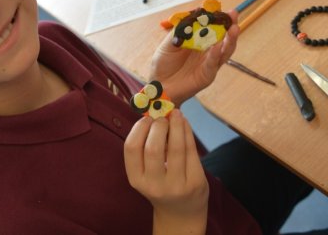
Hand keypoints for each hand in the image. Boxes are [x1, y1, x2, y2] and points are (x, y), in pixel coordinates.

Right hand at [124, 110, 207, 233]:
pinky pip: (191, 151)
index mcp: (137, 179)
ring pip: (176, 147)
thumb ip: (145, 148)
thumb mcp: (146, 173)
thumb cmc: (160, 184)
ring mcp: (176, 185)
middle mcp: (154, 185)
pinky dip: (187, 132)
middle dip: (158, 125)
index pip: (131, 148)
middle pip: (153, 147)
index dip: (139, 128)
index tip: (146, 119)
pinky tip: (184, 123)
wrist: (181, 213)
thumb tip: (153, 113)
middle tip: (162, 117)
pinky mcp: (195, 182)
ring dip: (176, 124)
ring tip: (176, 114)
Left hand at [149, 11, 238, 105]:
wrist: (158, 85)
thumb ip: (180, 31)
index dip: (217, 18)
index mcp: (199, 42)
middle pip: (223, 37)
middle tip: (233, 14)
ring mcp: (209, 63)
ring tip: (233, 28)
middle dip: (229, 25)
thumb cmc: (163, 64)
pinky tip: (218, 46)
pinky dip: (216, 54)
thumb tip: (192, 15)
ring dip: (230, 39)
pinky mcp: (207, 75)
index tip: (220, 8)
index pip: (212, 28)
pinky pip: (213, 64)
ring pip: (224, 50)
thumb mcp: (169, 43)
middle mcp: (207, 51)